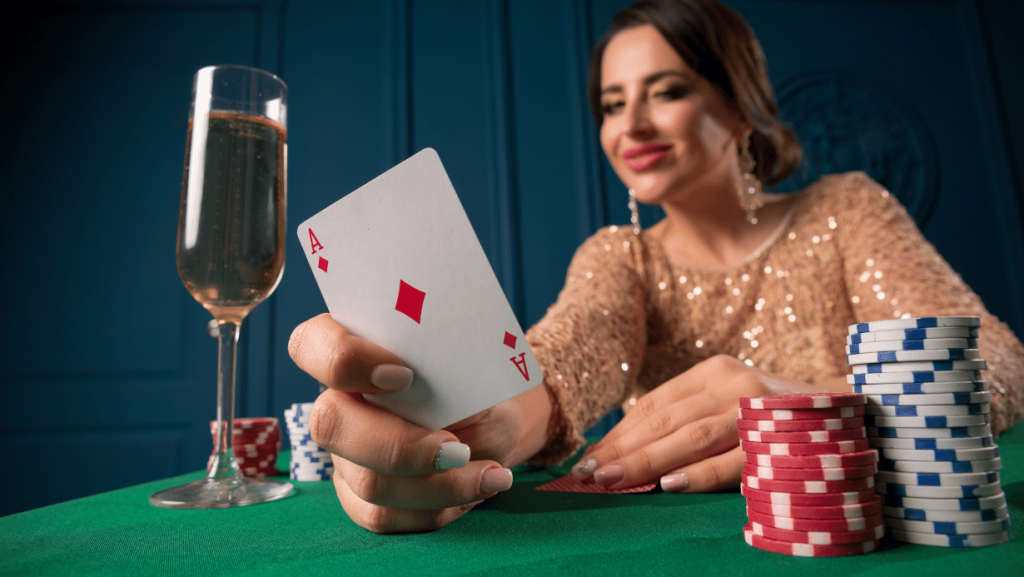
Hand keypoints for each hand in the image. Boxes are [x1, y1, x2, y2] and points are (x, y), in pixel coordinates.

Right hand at [289, 313, 531, 532]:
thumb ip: (442, 368)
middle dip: (401, 446)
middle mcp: (339, 404)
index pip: (309, 344)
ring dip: (439, 484)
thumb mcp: (471, 368)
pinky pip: (384, 515)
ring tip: (489, 471)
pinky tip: (478, 487)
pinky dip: (439, 507)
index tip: (404, 375)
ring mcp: (344, 455)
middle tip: (458, 448)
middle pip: (330, 425)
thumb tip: (433, 378)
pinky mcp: (360, 497)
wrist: (497, 424)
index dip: (343, 359)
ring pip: (368, 482)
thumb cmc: (478, 386)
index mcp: (355, 354)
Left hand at [570, 355, 828, 492]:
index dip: (619, 431)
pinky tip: (669, 485)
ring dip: (647, 461)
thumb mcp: (731, 402)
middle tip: (587, 473)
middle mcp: (735, 382)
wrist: (857, 412)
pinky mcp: (782, 437)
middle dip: (623, 448)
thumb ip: (690, 419)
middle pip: (666, 419)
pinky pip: (733, 459)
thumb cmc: (778, 416)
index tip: (587, 456)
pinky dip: (700, 473)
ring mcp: (759, 407)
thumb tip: (625, 453)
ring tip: (612, 479)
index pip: (656, 403)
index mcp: (716, 370)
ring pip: (691, 437)